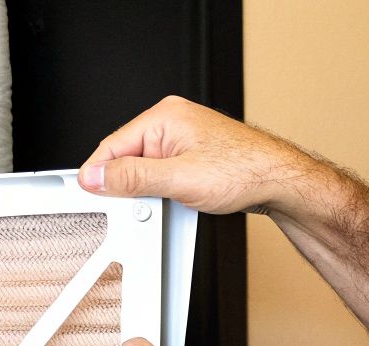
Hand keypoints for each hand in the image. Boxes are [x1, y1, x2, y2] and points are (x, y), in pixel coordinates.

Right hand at [79, 96, 323, 216]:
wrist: (280, 181)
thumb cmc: (243, 171)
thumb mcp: (178, 179)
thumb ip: (132, 178)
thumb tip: (97, 176)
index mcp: (163, 117)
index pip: (112, 145)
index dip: (98, 174)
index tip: (88, 194)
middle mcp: (172, 122)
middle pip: (128, 158)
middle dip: (129, 185)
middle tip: (137, 206)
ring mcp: (184, 138)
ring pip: (146, 169)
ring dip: (149, 191)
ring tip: (169, 202)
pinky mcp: (193, 155)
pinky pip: (164, 174)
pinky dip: (165, 191)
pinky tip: (179, 201)